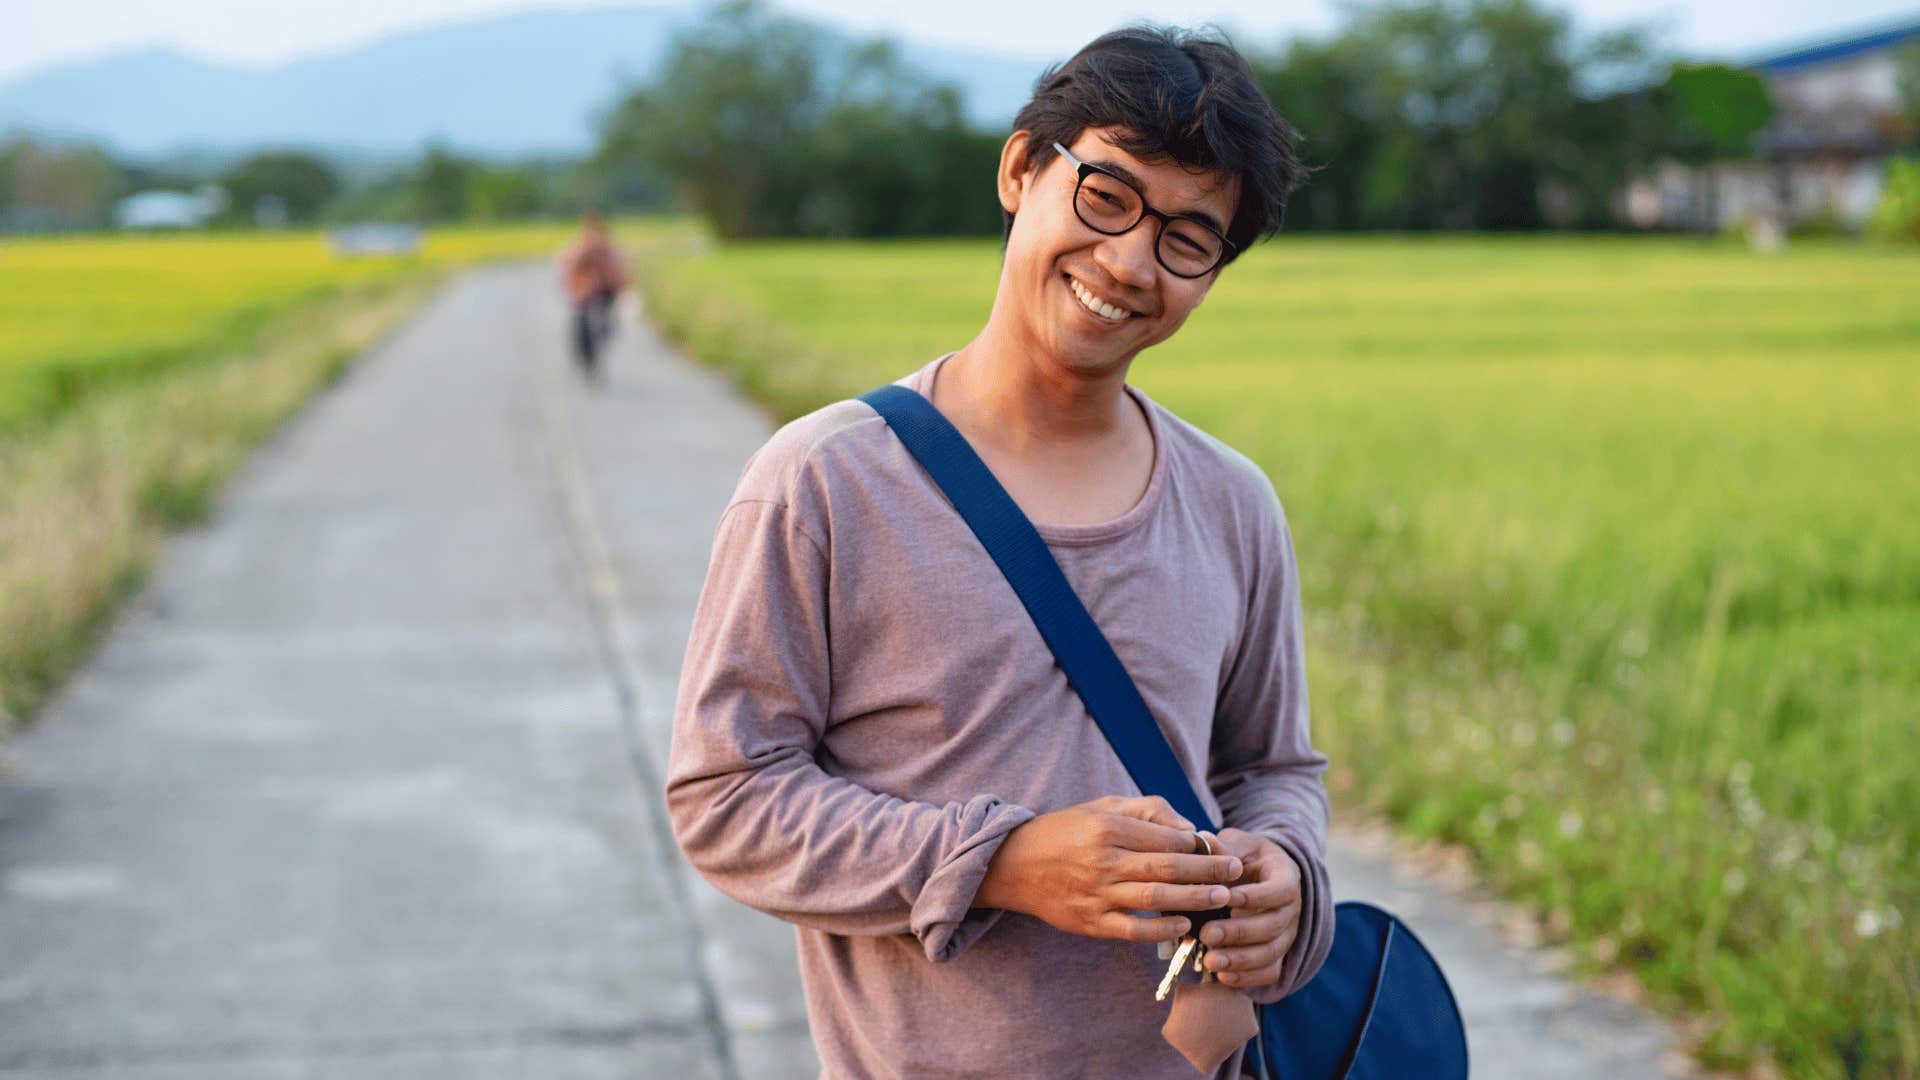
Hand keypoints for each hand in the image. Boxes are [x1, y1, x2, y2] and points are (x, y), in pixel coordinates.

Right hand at [975, 795, 1244, 942]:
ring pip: (1156, 898)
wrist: (1014, 865)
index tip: (1220, 846)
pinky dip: (1161, 930)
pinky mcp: (1090, 922)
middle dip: (1208, 870)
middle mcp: (1103, 861)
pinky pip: (1133, 930)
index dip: (1197, 843)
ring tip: (1223, 898)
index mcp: (1107, 828)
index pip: (1164, 836)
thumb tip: (1188, 829)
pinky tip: (1184, 925)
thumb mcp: (1102, 807)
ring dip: (1194, 899)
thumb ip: (1147, 811)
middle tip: (1236, 871)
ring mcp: (1096, 894)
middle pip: (1168, 867)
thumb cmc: (1065, 831)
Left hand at [1195, 828, 1300, 988]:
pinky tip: (1222, 977)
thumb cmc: (1241, 857)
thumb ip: (1221, 847)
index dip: (1255, 897)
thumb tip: (1205, 840)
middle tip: (1206, 934)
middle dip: (1239, 933)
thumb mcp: (1235, 844)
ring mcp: (1287, 934)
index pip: (1281, 890)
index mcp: (1286, 876)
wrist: (1256, 875)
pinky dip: (1247, 978)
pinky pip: (1269, 972)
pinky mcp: (1277, 955)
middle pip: (1274, 926)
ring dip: (1240, 960)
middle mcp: (1292, 909)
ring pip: (1271, 953)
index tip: (1225, 899)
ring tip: (1209, 961)